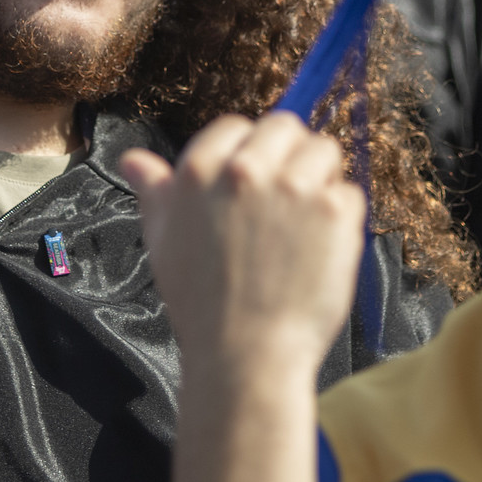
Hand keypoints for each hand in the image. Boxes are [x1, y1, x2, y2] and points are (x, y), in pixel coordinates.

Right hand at [121, 114, 366, 375]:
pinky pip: (349, 192)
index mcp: (199, 168)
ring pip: (324, 151)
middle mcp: (246, 168)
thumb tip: (133, 159)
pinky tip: (320, 248)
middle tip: (284, 201)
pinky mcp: (335, 212)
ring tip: (304, 224)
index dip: (247, 151)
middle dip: (288, 156)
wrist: (245, 356)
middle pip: (286, 127)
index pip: (236, 125)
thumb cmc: (200, 302)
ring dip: (320, 179)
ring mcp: (294, 187)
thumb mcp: (162, 239)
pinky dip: (342, 217)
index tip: (252, 183)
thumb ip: (153, 190)